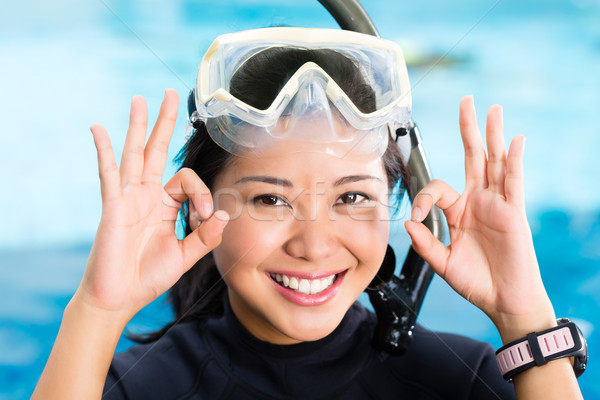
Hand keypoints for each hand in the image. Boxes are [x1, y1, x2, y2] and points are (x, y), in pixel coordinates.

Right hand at [77, 89, 227, 320]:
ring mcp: (127, 198)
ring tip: (141, 98)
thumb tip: (225, 216)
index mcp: (164, 205)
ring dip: (138, 126)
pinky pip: (107, 174)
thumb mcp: (185, 256)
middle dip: (165, 123)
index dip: (202, 194)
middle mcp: (146, 196)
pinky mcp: (112, 206)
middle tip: (171, 93)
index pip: (187, 181)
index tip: (207, 216)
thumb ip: (205, 237)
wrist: (119, 298)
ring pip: (135, 153)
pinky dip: (103, 150)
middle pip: (157, 150)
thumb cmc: (148, 278)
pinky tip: (98, 128)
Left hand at [405, 96, 554, 340]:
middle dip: (469, 129)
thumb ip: (425, 243)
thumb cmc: (476, 283)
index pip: (438, 188)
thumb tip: (409, 223)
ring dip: (493, 135)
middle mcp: (478, 202)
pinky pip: (513, 182)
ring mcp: (497, 204)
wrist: (502, 301)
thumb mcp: (443, 263)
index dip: (423, 197)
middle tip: (467, 101)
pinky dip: (514, 161)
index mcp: (459, 212)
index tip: (418, 215)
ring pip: (494, 162)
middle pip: (474, 157)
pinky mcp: (513, 213)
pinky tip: (515, 141)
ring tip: (493, 109)